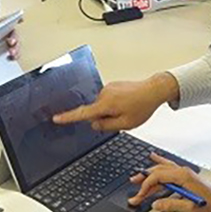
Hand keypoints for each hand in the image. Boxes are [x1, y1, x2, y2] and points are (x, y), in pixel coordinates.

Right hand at [52, 73, 178, 129]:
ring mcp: (108, 88)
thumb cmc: (142, 106)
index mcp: (106, 104)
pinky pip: (108, 100)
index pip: (83, 113)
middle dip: (105, 118)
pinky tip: (127, 103)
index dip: (68, 117)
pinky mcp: (112, 85)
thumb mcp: (126, 124)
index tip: (56, 118)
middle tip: (123, 117)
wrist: (154, 90)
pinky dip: (114, 104)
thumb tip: (93, 124)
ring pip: (102, 106)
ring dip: (111, 111)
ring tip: (128, 109)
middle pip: (95, 112)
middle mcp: (104, 94)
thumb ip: (106, 126)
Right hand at [129, 154, 210, 211]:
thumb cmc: (210, 205)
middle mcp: (183, 172)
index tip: (139, 196)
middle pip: (158, 171)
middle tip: (132, 183)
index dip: (146, 186)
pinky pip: (169, 167)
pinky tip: (154, 159)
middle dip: (144, 178)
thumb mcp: (189, 208)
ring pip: (162, 169)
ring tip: (137, 175)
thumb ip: (171, 205)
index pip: (158, 176)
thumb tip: (155, 204)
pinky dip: (160, 164)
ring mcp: (184, 173)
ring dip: (149, 173)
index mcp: (183, 176)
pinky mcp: (186, 177)